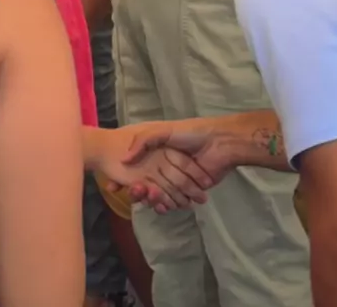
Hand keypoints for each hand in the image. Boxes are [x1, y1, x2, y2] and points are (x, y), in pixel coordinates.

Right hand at [96, 125, 212, 211]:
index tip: (114, 184)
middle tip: (133, 191)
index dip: (125, 176)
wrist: (221, 143)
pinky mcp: (189, 191)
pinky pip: (174, 202)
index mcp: (159, 152)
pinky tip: (161, 205)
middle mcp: (167, 167)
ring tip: (148, 197)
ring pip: (159, 195)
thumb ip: (144, 141)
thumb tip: (124, 159)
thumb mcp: (164, 130)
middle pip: (147, 183)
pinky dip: (167, 205)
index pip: (138, 168)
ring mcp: (178, 180)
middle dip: (138, 190)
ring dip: (152, 199)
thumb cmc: (191, 133)